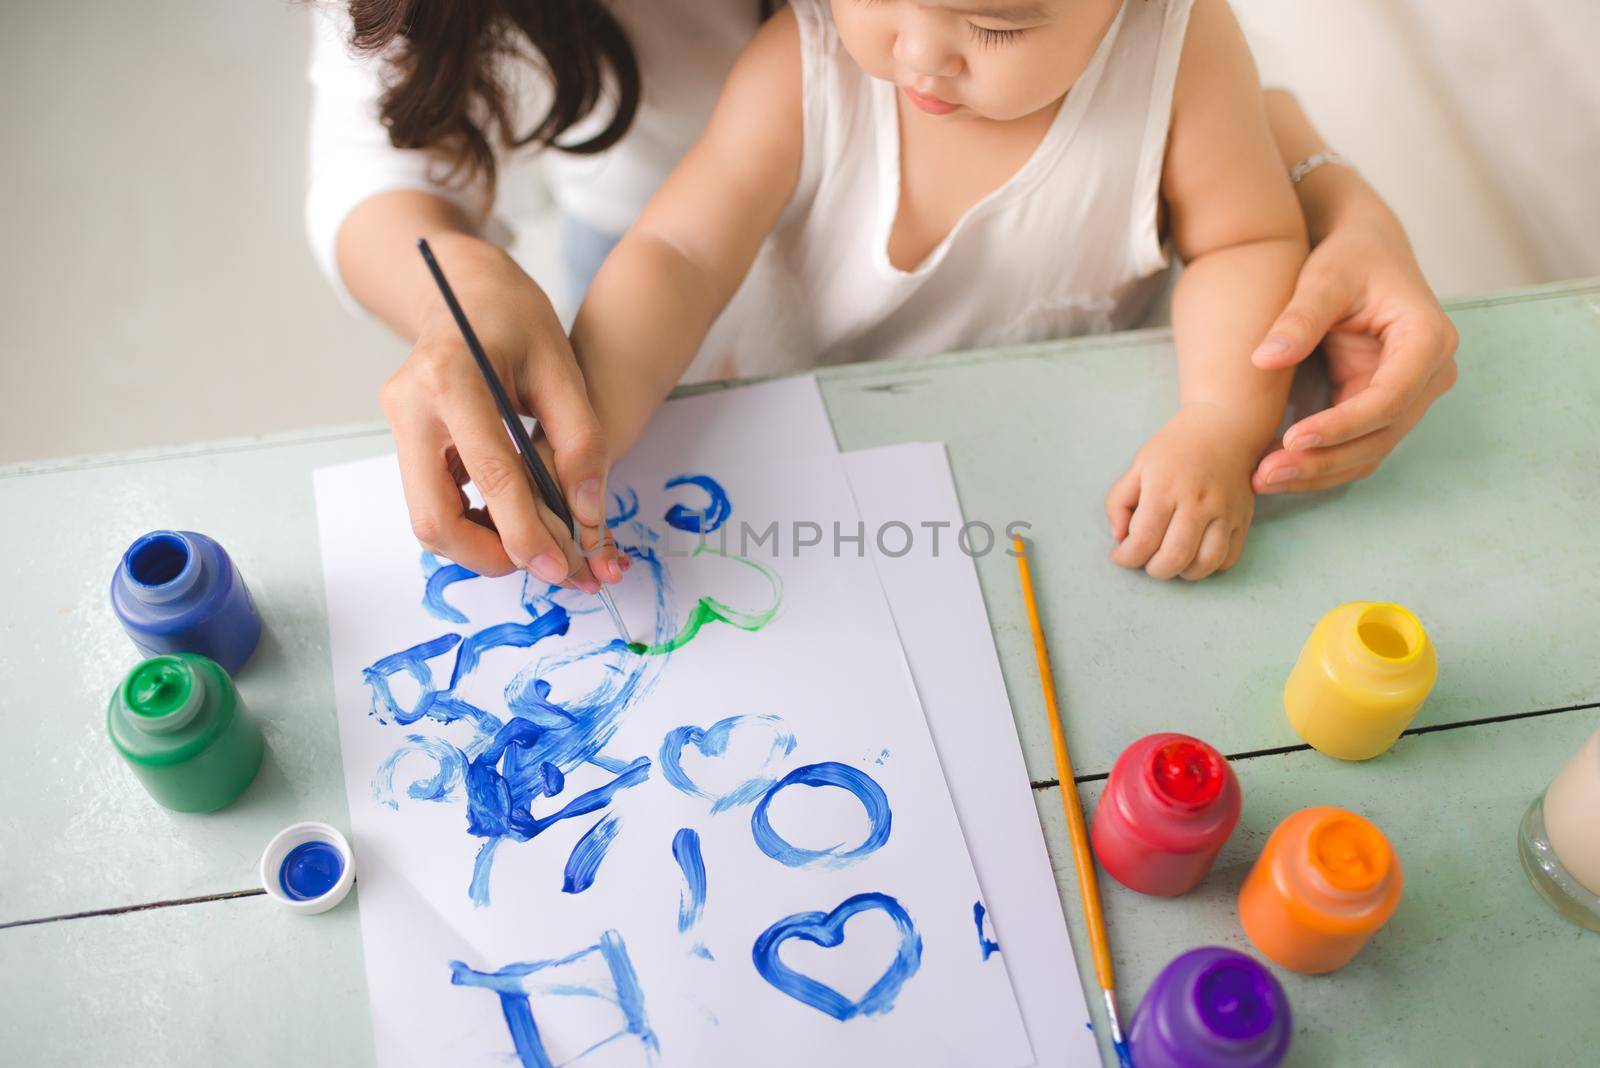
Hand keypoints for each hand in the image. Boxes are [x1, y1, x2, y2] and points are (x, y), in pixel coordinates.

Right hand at [379, 235, 626, 588]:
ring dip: (481, 544)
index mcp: (450, 378)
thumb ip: (580, 439)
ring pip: (428, 519)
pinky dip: (471, 522)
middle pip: (434, 518)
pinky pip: (431, 501)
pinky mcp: (403, 440)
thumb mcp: (563, 365)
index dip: (525, 531)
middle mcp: (409, 406)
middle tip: (544, 562)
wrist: (465, 289)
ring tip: (534, 538)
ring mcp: (397, 425)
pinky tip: (511, 514)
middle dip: (489, 554)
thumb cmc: (517, 319)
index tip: (560, 567)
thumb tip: (586, 516)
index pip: (488, 476)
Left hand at [1106, 405, 1260, 580]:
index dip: (1126, 557)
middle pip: (1174, 558)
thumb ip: (1118, 502)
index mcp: (1164, 487)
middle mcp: (1197, 501)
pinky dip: (1209, 566)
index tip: (1120, 554)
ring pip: (1205, 563)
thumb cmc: (1175, 448)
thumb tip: (1119, 537)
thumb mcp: (1137, 466)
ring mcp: (1224, 511)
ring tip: (1171, 560)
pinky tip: (1195, 553)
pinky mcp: (1244, 518)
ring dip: (1183, 573)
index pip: (1142, 540)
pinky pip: (1229, 558)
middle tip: (1146, 560)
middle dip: (1153, 570)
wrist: (1224, 427)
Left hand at [1248, 205, 1458, 493]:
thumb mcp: (1323, 279)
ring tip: (1261, 480)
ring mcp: (1410, 395)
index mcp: (1428, 338)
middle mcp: (1429, 374)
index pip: (1388, 399)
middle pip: (1380, 435)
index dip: (1341, 425)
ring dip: (1317, 472)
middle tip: (1264, 474)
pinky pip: (1355, 448)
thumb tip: (1264, 358)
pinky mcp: (1384, 407)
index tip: (1292, 438)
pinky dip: (1319, 464)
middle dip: (1322, 460)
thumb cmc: (1348, 259)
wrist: (1363, 253)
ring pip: (1368, 452)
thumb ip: (1299, 317)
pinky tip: (1277, 472)